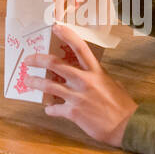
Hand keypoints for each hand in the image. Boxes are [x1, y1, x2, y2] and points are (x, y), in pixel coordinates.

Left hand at [23, 23, 136, 145]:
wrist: (126, 126)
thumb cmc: (122, 106)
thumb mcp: (113, 84)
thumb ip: (99, 78)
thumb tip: (92, 77)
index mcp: (95, 72)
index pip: (80, 48)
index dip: (67, 35)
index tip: (56, 27)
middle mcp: (84, 81)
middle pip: (55, 64)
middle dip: (38, 59)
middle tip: (28, 60)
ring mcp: (77, 96)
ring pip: (48, 85)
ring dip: (35, 82)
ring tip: (28, 81)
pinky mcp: (73, 112)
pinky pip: (54, 109)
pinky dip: (50, 109)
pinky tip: (49, 109)